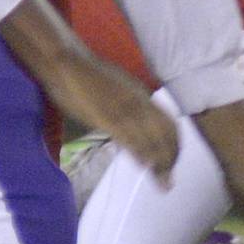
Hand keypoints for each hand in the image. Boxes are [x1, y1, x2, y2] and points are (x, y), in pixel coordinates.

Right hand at [0, 0, 176, 183]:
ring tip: (164, 181)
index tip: (174, 160)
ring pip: (150, 140)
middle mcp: (139, 103)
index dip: (175, 144)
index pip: (169, 123)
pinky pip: (128, 138)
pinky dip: (140, 153)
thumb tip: (135, 125)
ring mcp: (124, 110)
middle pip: (165, 135)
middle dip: (170, 158)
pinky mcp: (107, 117)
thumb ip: (130, 106)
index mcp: (142, 97)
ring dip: (159, 162)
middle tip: (170, 179)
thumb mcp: (119, 89)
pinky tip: (145, 166)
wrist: (69, 62)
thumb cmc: (90, 76)